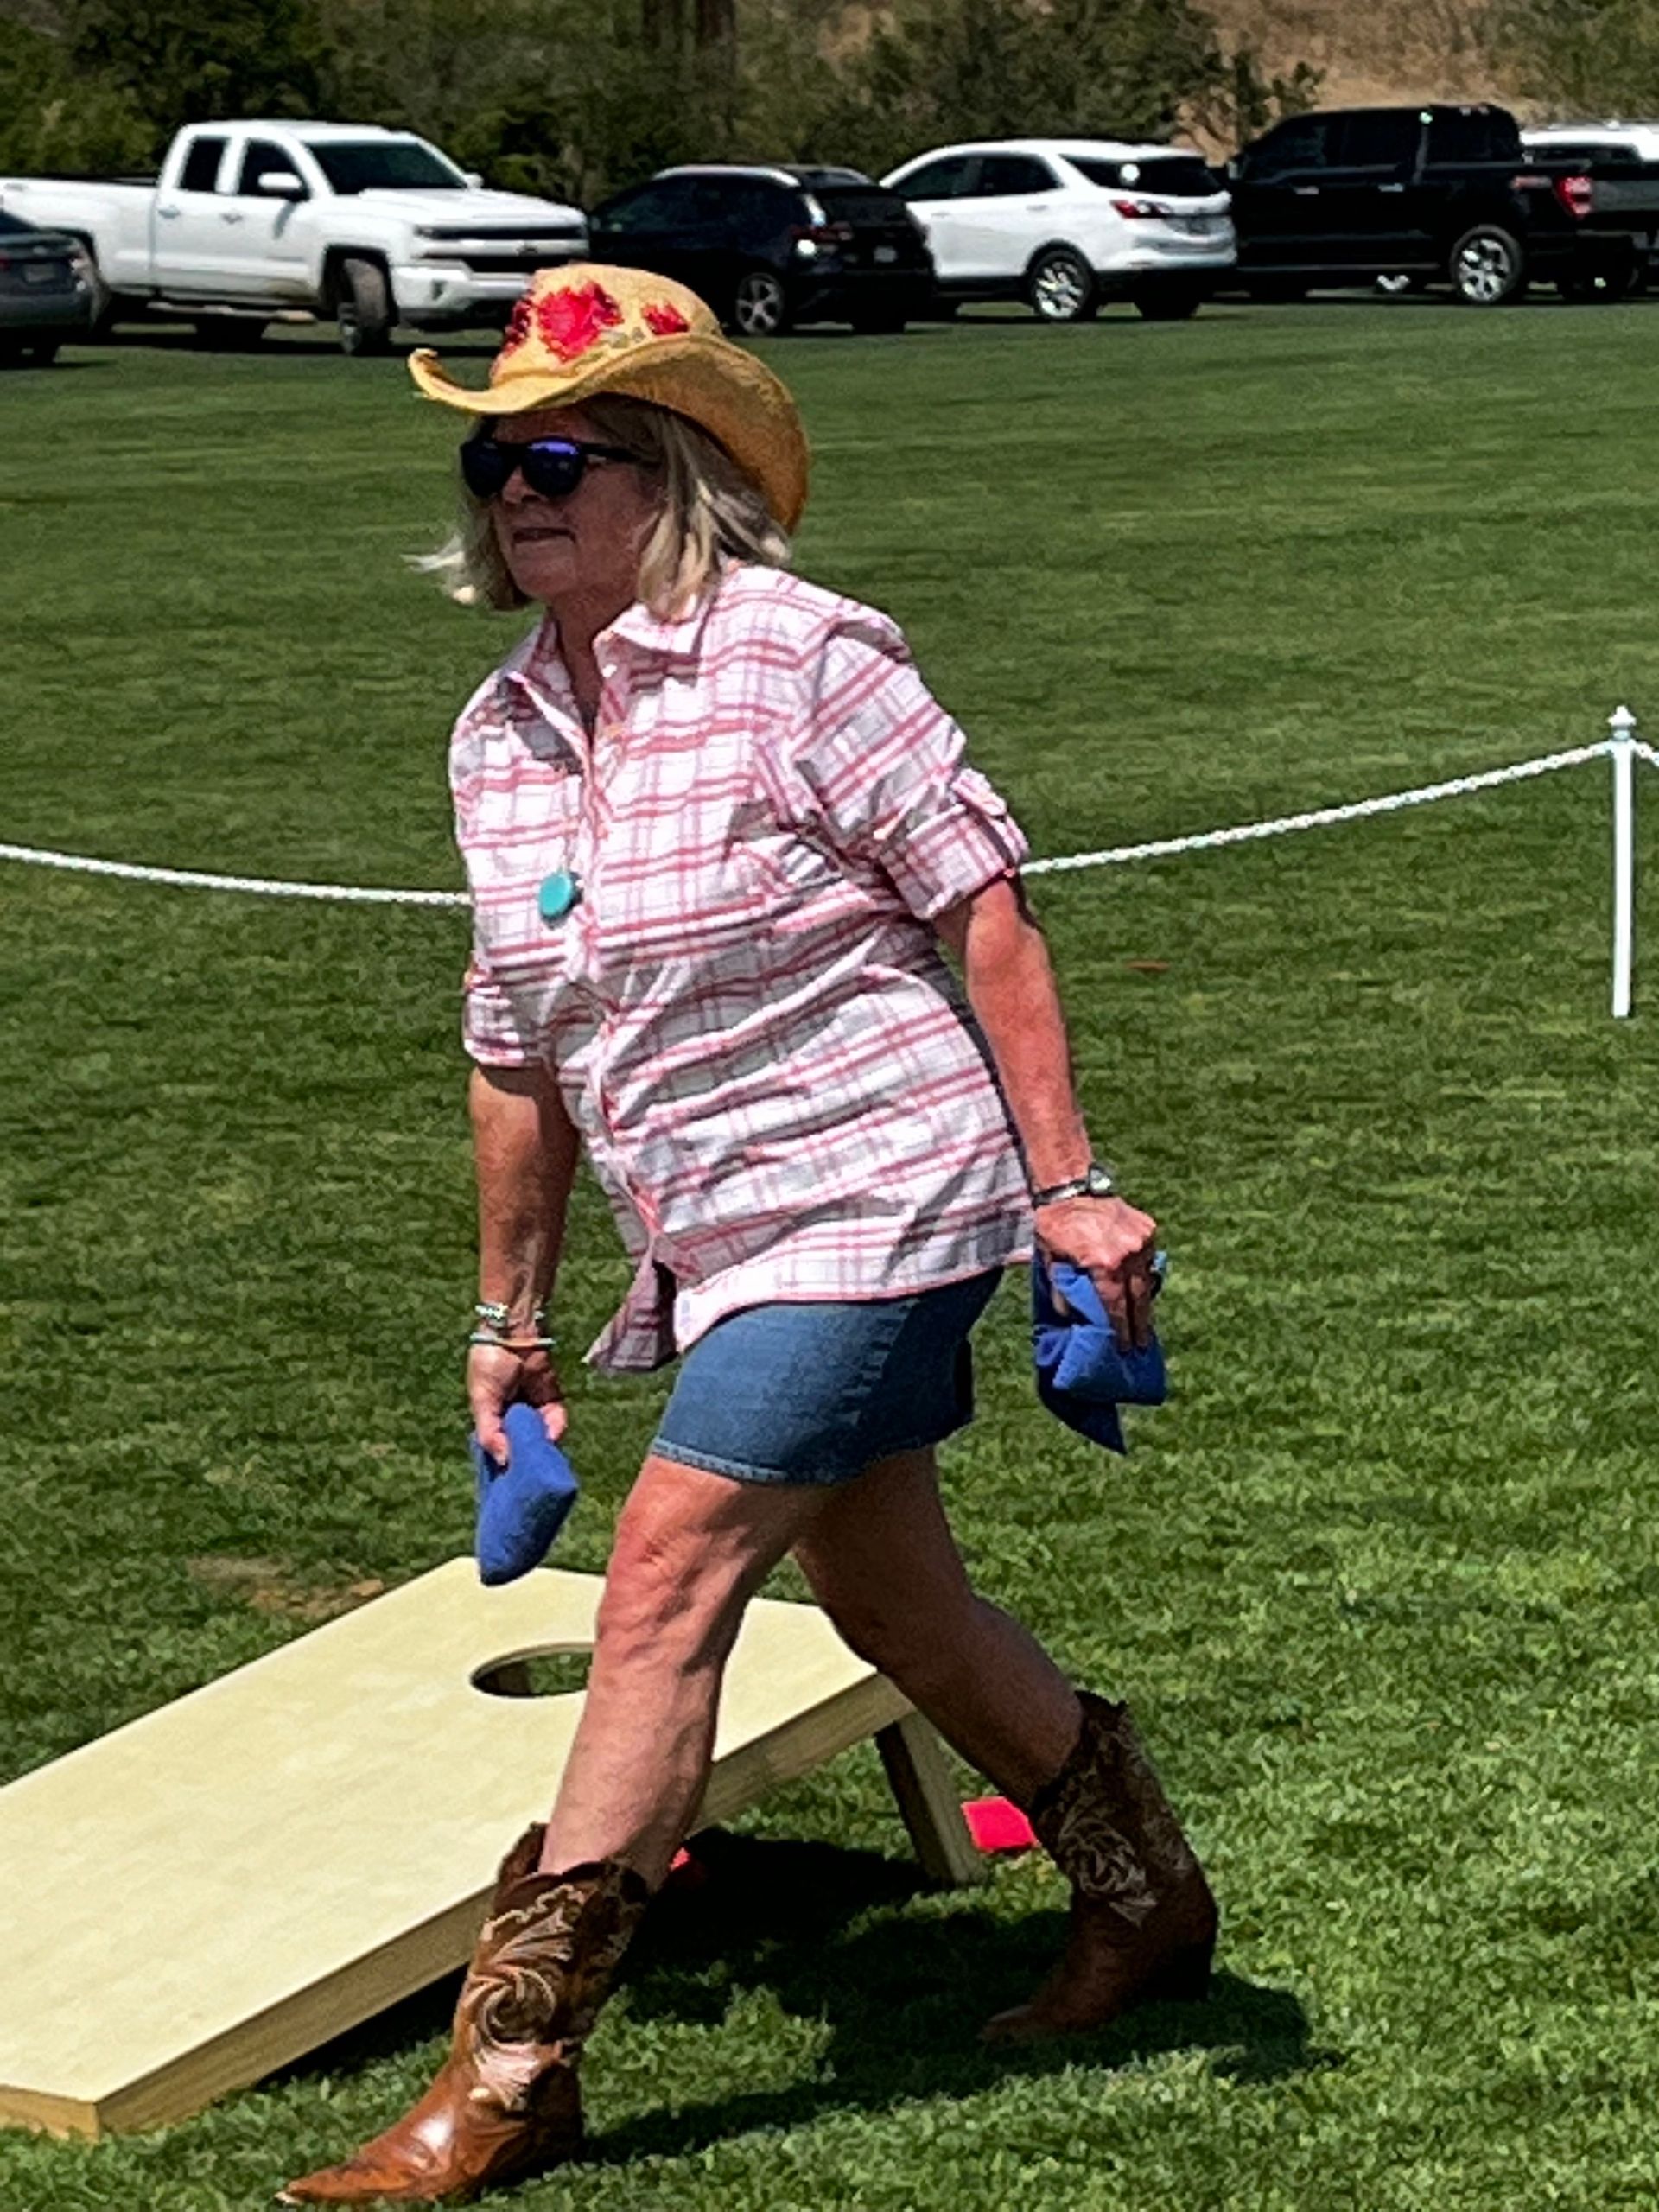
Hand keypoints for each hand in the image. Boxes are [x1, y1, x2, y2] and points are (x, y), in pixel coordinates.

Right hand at [467, 1341, 566, 1463]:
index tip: (511, 1482)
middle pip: (523, 1447)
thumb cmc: (490, 1365)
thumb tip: (503, 1462)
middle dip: (528, 1458)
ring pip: (542, 1438)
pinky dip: (556, 1427)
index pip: (499, 1449)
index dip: (505, 1464)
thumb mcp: (481, 1400)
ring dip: (543, 1444)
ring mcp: (534, 1411)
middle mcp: (513, 1419)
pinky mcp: (552, 1401)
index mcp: (492, 1420)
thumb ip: (490, 1433)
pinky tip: (551, 1431)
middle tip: (531, 1471)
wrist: (514, 1335)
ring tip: (541, 1448)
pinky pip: (557, 1422)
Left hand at [1033, 1193, 1159, 1351]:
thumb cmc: (1056, 1227)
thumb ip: (1062, 1291)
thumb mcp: (1051, 1262)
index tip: (1124, 1347)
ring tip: (1143, 1324)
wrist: (1070, 1189)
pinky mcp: (1147, 1229)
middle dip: (1139, 1324)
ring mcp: (1141, 1241)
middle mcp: (1127, 1254)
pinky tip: (1142, 1292)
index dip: (1120, 1329)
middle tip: (1140, 1345)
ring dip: (1144, 1303)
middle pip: (1137, 1298)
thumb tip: (1073, 1319)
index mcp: (1103, 1264)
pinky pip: (1148, 1260)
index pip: (1115, 1306)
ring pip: (1146, 1279)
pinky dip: (1145, 1275)